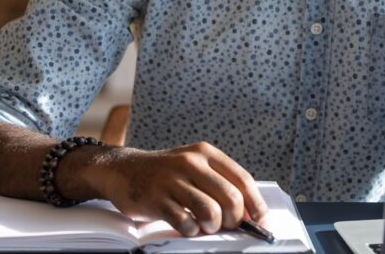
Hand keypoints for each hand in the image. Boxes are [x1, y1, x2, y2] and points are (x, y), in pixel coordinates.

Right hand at [89, 142, 268, 237]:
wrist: (123, 169)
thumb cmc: (166, 172)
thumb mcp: (194, 165)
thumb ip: (219, 181)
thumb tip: (248, 210)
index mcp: (206, 153)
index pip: (242, 179)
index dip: (255, 203)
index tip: (260, 219)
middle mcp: (192, 163)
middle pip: (231, 198)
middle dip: (235, 219)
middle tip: (227, 225)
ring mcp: (173, 181)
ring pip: (211, 211)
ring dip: (213, 226)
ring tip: (206, 226)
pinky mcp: (157, 199)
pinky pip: (186, 222)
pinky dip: (191, 230)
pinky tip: (188, 226)